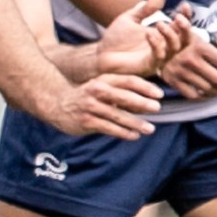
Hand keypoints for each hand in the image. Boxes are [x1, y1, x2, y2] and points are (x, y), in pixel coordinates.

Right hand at [47, 74, 162, 138]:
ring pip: (117, 115)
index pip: (128, 81)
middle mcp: (97, 91)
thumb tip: (148, 99)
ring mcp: (91, 107)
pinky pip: (108, 128)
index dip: (145, 86)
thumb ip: (120, 91)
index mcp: (103, 80)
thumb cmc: (86, 96)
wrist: (57, 103)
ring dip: (135, 123)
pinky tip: (134, 136)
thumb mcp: (101, 87)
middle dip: (142, 103)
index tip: (159, 94)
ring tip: (150, 129)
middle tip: (158, 108)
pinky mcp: (86, 122)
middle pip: (123, 96)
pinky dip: (123, 133)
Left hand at [97, 0, 190, 76]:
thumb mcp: (131, 19)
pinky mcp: (148, 67)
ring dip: (171, 35)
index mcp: (162, 35)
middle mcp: (163, 48)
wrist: (100, 55)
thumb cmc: (116, 39)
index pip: (181, 27)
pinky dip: (156, 45)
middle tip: (178, 18)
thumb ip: (146, 8)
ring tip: (159, 23)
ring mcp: (157, 58)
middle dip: (185, 29)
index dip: (186, 16)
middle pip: (185, 40)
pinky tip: (148, 34)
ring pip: (174, 49)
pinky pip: (158, 57)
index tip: (185, 5)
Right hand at [159, 21, 216, 99]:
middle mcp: (190, 60)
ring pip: (208, 89)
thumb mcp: (205, 38)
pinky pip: (194, 95)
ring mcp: (181, 72)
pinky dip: (206, 96)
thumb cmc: (188, 41)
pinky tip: (212, 93)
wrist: (159, 46)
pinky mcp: (174, 82)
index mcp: (200, 46)